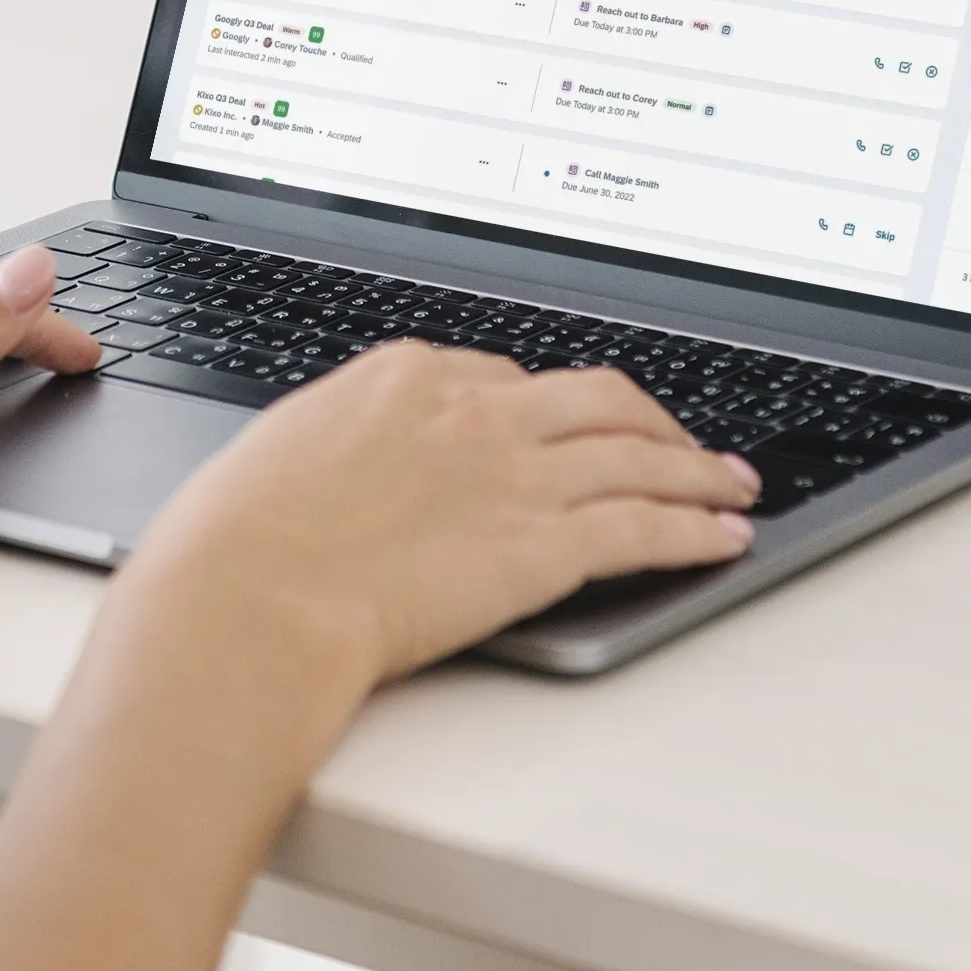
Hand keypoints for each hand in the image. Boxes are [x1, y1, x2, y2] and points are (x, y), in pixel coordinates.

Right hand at [129, 339, 760, 690]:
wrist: (251, 595)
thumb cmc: (238, 536)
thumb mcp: (283, 449)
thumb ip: (342, 442)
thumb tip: (349, 460)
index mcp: (407, 375)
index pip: (507, 378)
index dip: (551, 407)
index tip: (570, 425)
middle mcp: (475, 410)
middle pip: (594, 397)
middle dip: (647, 419)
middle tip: (680, 439)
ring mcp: (515, 473)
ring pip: (637, 453)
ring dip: (696, 468)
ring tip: (732, 483)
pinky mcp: (543, 546)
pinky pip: (643, 526)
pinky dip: (694, 528)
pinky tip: (721, 537)